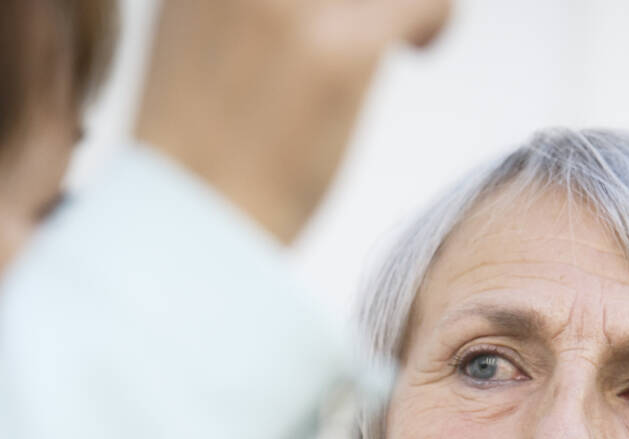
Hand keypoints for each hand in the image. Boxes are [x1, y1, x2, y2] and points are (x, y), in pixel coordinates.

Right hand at [136, 0, 450, 243]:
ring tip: (402, 30)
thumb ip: (250, 1)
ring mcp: (290, 5)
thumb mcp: (200, 35)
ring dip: (403, 0)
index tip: (336, 9)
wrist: (195, 226)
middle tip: (379, 21)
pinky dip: (433, 19)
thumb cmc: (203, 148)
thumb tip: (313, 2)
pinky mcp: (340, 53)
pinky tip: (418, 50)